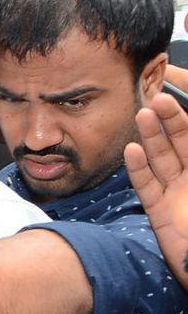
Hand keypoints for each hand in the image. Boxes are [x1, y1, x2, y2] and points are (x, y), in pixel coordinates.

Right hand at [126, 91, 187, 291]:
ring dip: (151, 138)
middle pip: (180, 144)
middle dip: (169, 121)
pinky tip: (131, 151)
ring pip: (162, 160)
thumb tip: (179, 145)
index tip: (174, 99)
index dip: (187, 118)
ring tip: (142, 116)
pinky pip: (148, 187)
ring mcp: (177, 195)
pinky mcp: (160, 213)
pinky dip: (139, 169)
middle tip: (156, 101)